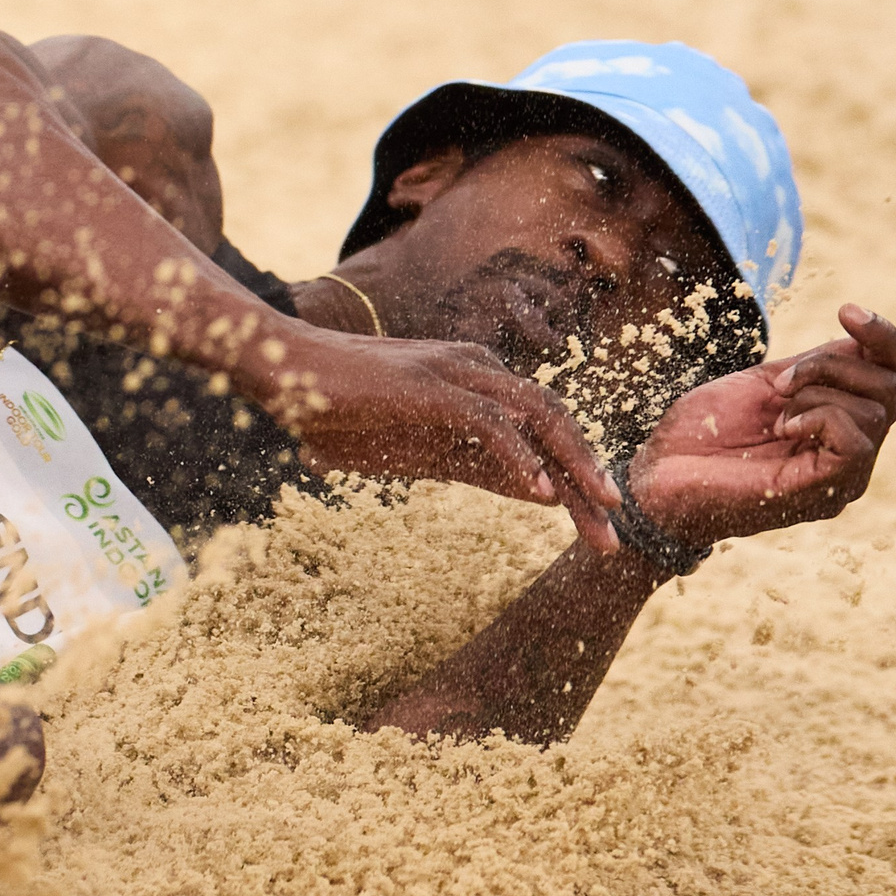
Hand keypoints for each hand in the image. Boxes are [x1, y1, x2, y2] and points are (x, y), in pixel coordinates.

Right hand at [243, 321, 626, 553]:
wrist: (278, 366)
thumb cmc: (334, 406)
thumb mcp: (412, 443)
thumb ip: (469, 461)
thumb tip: (532, 490)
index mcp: (475, 380)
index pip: (543, 426)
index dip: (577, 473)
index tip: (600, 524)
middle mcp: (476, 368)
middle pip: (555, 420)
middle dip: (590, 475)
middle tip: (616, 529)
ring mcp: (453, 373)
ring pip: (538, 416)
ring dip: (574, 465)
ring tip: (600, 510)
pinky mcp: (428, 387)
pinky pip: (489, 422)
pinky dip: (519, 458)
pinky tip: (540, 493)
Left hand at [625, 304, 895, 545]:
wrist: (656, 479)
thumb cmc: (699, 433)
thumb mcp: (764, 383)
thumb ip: (817, 366)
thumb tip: (861, 344)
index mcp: (841, 427)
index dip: (885, 338)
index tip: (846, 310)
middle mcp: (853, 456)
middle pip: (895, 387)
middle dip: (835, 364)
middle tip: (781, 382)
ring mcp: (845, 477)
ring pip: (876, 409)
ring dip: (818, 390)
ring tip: (775, 409)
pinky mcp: (827, 491)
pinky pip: (858, 439)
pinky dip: (820, 416)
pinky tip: (782, 425)